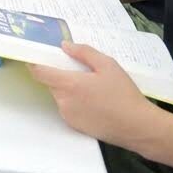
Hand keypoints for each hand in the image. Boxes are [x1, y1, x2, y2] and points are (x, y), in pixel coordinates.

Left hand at [28, 41, 163, 147]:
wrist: (137, 127)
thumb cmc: (123, 94)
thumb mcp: (108, 65)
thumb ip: (84, 52)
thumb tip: (65, 46)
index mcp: (68, 85)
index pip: (39, 72)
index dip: (35, 63)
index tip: (36, 56)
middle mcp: (63, 102)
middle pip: (51, 83)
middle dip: (59, 75)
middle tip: (79, 70)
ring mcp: (68, 116)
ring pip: (61, 96)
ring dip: (68, 89)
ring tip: (92, 87)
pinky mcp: (75, 127)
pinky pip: (68, 108)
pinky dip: (75, 102)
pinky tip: (95, 101)